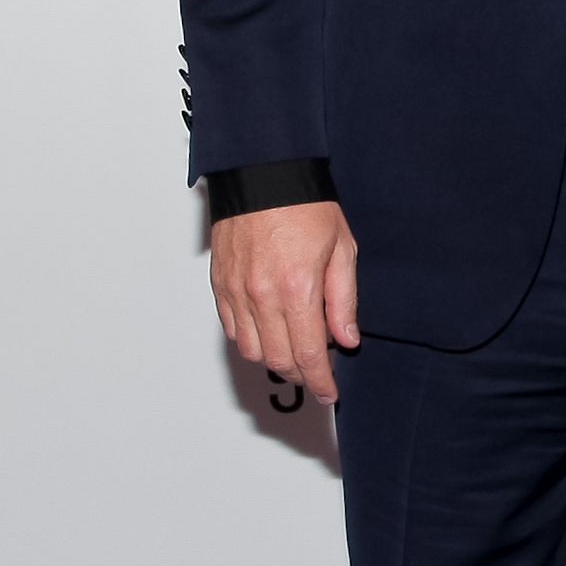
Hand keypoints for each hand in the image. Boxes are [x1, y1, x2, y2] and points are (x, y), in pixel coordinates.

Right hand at [210, 200, 358, 404]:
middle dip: (300, 376)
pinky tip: (268, 333)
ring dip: (274, 361)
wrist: (264, 172)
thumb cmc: (306, 204)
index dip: (320, 381)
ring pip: (251, 350)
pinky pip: (232, 329)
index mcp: (297, 288)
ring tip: (293, 353)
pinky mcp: (219, 283)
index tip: (328, 392)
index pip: (309, 355)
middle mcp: (262, 295)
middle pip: (279, 360)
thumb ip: (343, 301)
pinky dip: (250, 340)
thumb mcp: (342, 250)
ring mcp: (236, 291)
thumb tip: (346, 339)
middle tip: (315, 375)